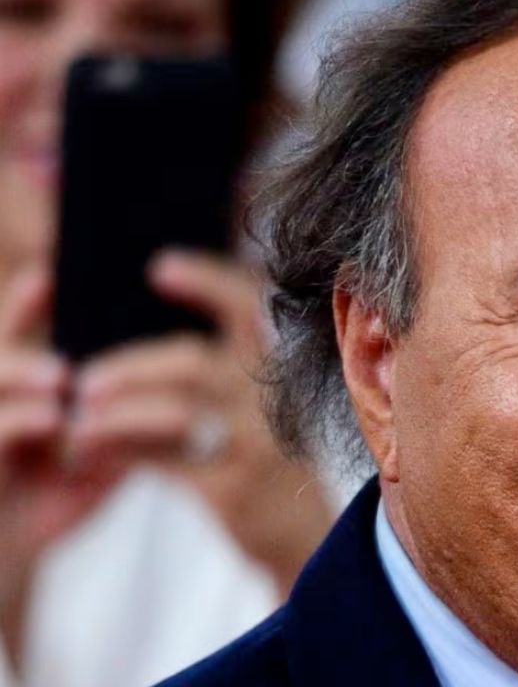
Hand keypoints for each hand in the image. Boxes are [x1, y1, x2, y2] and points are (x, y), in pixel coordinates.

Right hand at [0, 265, 123, 663]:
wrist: (3, 561)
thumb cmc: (48, 501)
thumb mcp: (96, 455)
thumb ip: (126, 420)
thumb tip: (183, 389)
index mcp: (16, 385)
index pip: (18, 326)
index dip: (32, 298)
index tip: (59, 271)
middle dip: (18, 317)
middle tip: (57, 292)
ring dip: (21, 371)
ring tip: (60, 373)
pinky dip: (19, 420)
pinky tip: (51, 418)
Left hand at [64, 249, 332, 593]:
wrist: (304, 537)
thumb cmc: (270, 464)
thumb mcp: (264, 411)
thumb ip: (226, 375)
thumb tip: (144, 349)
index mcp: (280, 371)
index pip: (249, 309)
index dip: (207, 283)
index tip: (160, 267)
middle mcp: (272, 402)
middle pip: (192, 362)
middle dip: (131, 366)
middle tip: (86, 381)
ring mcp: (255, 445)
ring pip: (173, 414)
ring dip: (116, 415)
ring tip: (80, 421)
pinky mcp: (233, 488)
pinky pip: (165, 462)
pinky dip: (123, 454)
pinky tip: (94, 453)